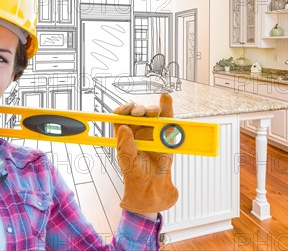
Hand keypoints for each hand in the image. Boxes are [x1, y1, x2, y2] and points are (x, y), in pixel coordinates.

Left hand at [114, 93, 177, 214]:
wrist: (153, 187)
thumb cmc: (136, 176)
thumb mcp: (127, 162)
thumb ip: (125, 146)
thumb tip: (124, 127)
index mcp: (124, 136)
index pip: (120, 117)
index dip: (121, 110)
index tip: (125, 110)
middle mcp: (137, 131)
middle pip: (137, 113)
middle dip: (138, 109)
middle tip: (140, 113)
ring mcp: (152, 132)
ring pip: (151, 114)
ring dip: (152, 109)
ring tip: (153, 112)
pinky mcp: (166, 134)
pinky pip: (167, 119)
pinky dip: (167, 108)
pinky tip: (166, 99)